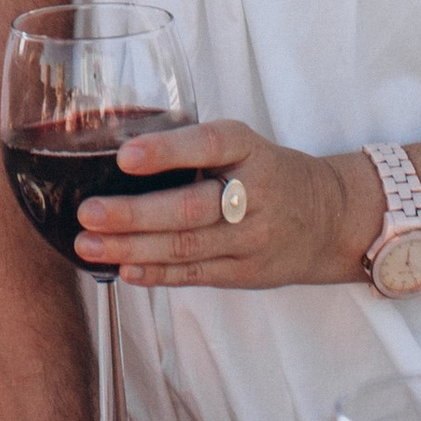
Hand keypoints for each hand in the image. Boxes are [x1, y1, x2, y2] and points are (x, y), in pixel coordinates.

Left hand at [74, 123, 378, 290]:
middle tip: (89, 212)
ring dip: (132, 248)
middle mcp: (253, 194)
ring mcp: (252, 239)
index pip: (209, 145)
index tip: (125, 157)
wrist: (331, 218)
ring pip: (186, 247)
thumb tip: (117, 155)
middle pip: (190, 208)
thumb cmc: (269, 173)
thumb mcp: (244, 145)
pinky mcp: (246, 273)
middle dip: (135, 214)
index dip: (167, 152)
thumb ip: (193, 149)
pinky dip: (157, 274)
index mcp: (250, 150)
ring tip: (89, 245)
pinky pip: (195, 274)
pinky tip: (124, 269)